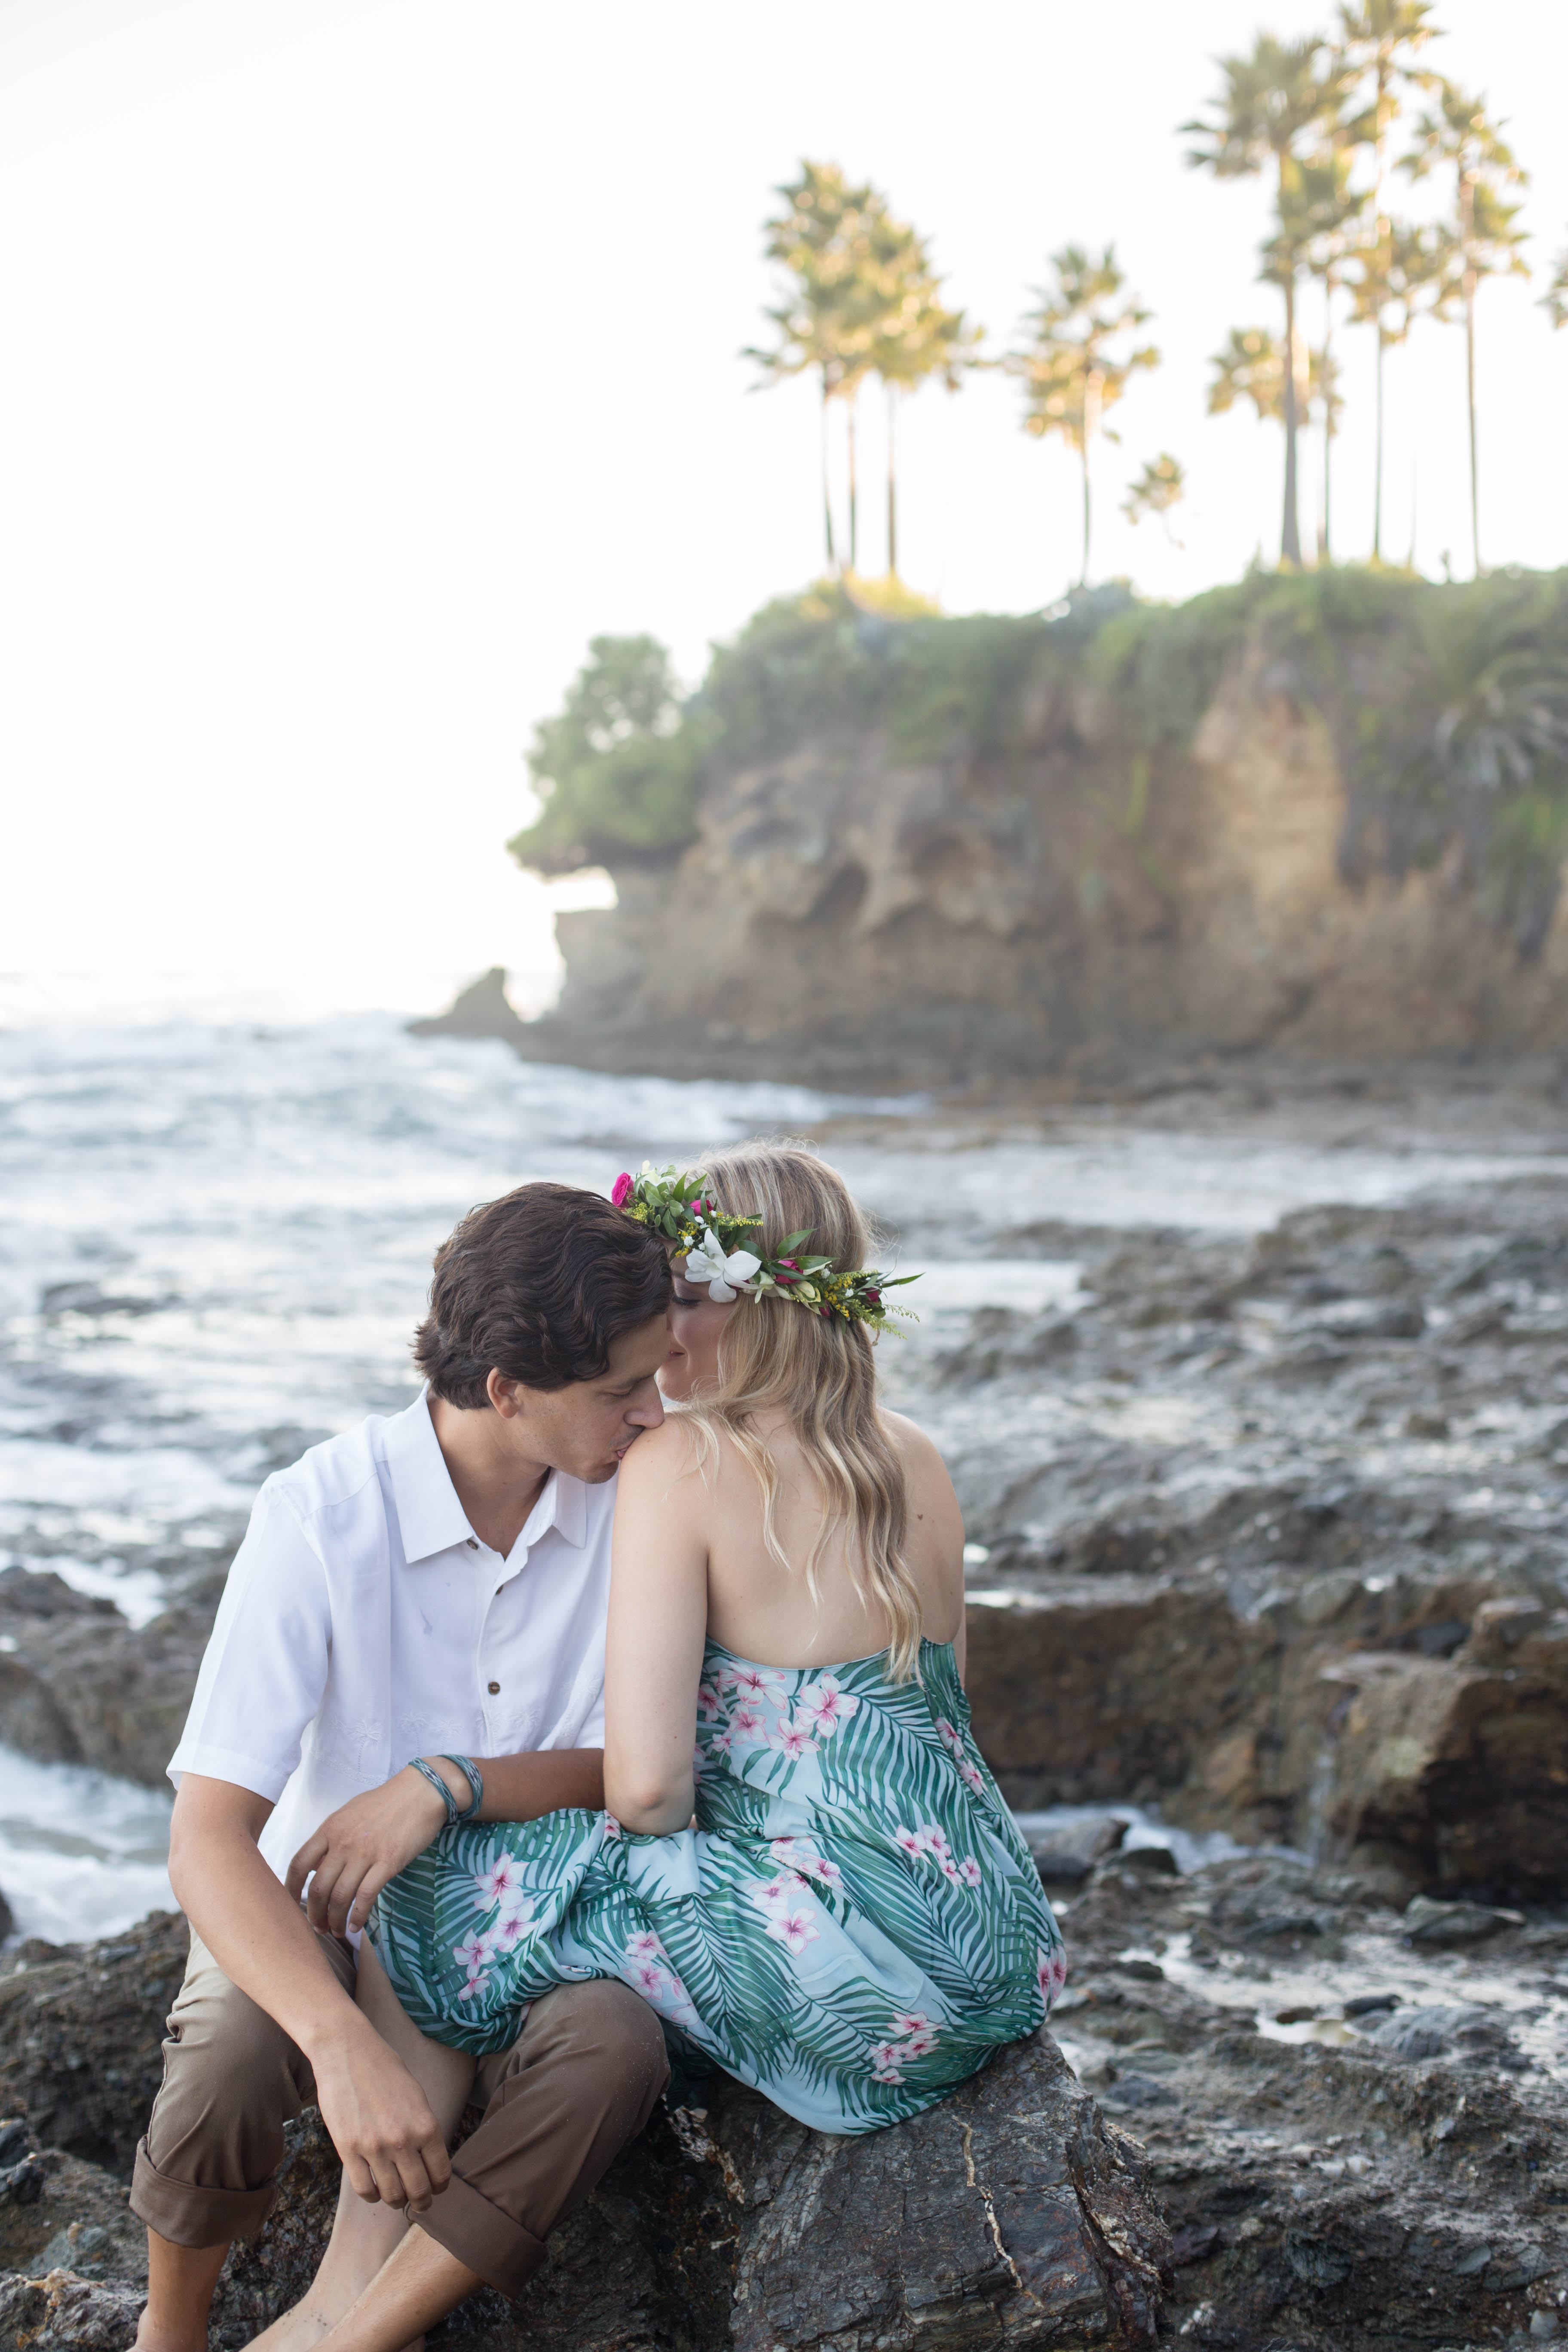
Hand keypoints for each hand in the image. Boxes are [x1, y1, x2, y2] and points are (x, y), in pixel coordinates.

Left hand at [286, 1765, 453, 1935]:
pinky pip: (366, 1896)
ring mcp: (365, 1853)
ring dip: (335, 1920)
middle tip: (319, 1927)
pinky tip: (356, 1925)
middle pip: (317, 1888)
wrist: (420, 1791)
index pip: (299, 1864)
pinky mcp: (388, 1862)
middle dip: (314, 1915)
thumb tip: (317, 1865)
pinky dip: (358, 1916)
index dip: (290, 1890)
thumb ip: (331, 1838)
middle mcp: (343, 1842)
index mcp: (330, 1828)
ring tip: (337, 1931)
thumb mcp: (349, 1813)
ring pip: (340, 1896)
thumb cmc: (385, 1802)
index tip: (292, 1906)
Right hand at [312, 2018, 451, 2209]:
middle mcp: (402, 2140)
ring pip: (391, 2195)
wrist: (348, 2052)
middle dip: (422, 2202)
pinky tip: (375, 2188)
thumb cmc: (385, 2070)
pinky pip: (364, 2189)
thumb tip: (430, 2161)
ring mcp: (374, 2147)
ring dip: (396, 2201)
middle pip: (418, 2190)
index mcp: (425, 2125)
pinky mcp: (348, 2150)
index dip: (440, 2187)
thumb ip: (424, 2129)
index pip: (440, 2172)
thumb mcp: (416, 2096)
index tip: (436, 2189)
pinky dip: (372, 2195)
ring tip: (396, 2197)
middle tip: (420, 2204)